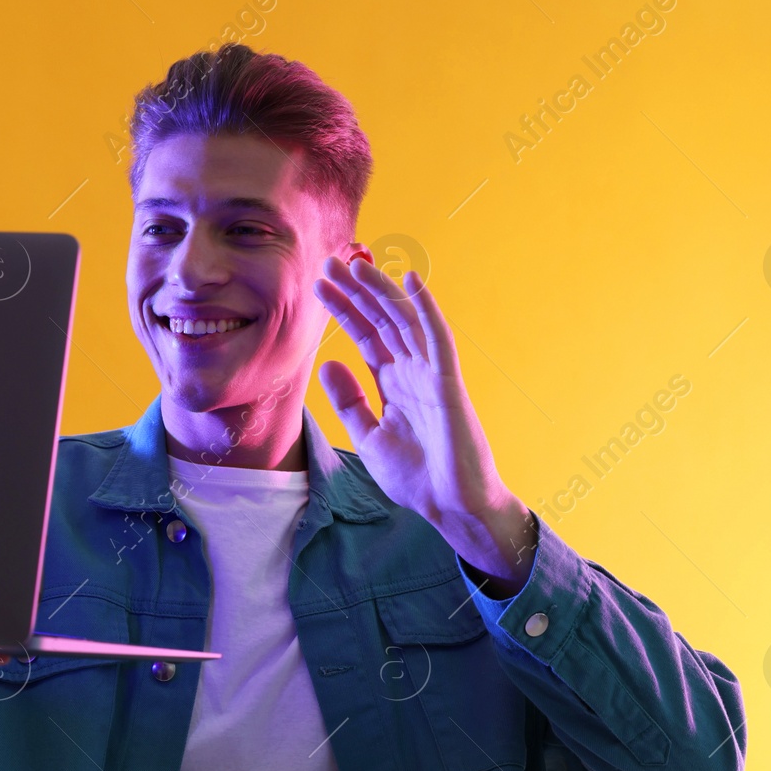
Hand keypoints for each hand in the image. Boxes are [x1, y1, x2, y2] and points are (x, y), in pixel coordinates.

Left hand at [312, 256, 536, 596]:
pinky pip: (438, 339)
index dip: (344, 309)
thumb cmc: (418, 477)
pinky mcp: (449, 384)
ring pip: (405, 322)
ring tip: (356, 264)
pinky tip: (411, 282)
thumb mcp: (369, 436)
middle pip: (381, 321)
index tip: (320, 284)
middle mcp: (412, 372)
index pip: (365, 336)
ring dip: (382, 291)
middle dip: (356, 292)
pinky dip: (426, 309)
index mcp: (393, 383)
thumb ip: (349, 401)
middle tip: (330, 262)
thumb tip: (327, 363)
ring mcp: (432, 375)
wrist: (451, 508)